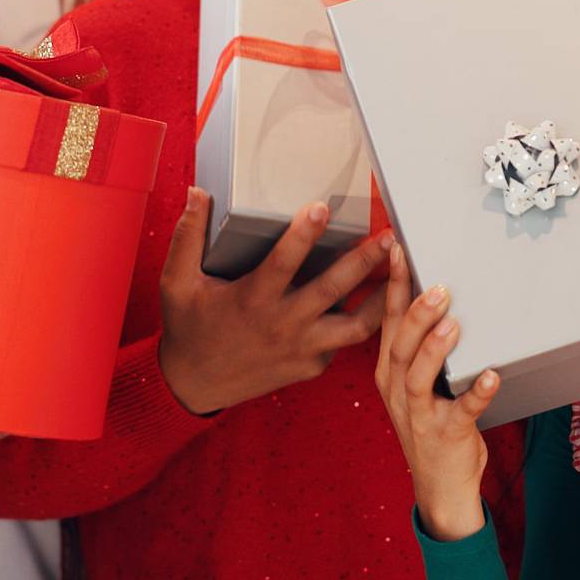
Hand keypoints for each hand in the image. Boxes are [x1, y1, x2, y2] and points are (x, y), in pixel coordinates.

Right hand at [153, 187, 392, 415]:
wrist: (195, 386)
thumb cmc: (189, 327)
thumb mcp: (177, 282)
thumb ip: (187, 237)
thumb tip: (197, 194)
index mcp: (252, 299)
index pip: (283, 262)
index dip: (303, 234)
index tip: (321, 207)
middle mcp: (282, 324)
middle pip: (333, 289)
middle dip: (364, 260)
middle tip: (389, 236)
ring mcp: (301, 349)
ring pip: (356, 325)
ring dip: (382, 299)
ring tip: (403, 272)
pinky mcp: (312, 366)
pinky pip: (343, 344)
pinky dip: (363, 324)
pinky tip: (381, 303)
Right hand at [373, 241, 495, 542]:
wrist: (440, 489)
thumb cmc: (432, 427)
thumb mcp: (416, 386)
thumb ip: (422, 349)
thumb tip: (440, 298)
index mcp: (388, 373)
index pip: (386, 322)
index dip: (391, 286)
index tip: (397, 251)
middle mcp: (397, 391)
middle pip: (399, 346)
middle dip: (415, 314)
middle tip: (436, 285)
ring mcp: (419, 415)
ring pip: (417, 377)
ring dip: (434, 349)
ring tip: (452, 323)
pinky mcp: (445, 434)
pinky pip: (461, 411)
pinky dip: (477, 392)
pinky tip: (491, 375)